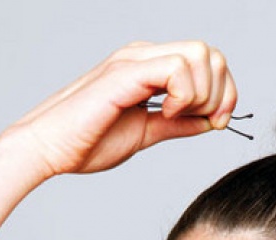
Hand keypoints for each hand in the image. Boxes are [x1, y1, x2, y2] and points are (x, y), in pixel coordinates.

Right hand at [11, 41, 236, 177]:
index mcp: (150, 67)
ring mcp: (134, 60)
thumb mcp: (147, 133)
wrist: (50, 149)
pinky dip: (183, 95)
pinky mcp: (125, 73)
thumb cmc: (88, 142)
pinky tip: (165, 112)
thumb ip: (178, 124)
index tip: (217, 123)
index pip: (208, 61)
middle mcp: (144, 56)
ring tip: (176, 116)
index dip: (225, 93)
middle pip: (210, 54)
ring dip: (202, 94)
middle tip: (203, 122)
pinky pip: (176, 68)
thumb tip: (209, 122)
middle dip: (220, 93)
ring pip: (199, 55)